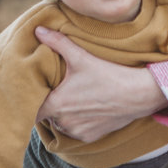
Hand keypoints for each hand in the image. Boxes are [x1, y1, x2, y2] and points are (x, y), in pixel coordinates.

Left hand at [35, 26, 167, 140]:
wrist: (138, 94)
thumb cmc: (108, 75)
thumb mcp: (81, 57)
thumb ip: (57, 43)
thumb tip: (38, 29)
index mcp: (56, 104)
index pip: (30, 110)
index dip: (30, 102)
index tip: (34, 93)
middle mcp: (63, 122)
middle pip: (46, 116)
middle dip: (50, 104)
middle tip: (59, 90)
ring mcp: (76, 131)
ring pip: (60, 124)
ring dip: (63, 114)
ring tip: (75, 98)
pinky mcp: (89, 137)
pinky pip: (75, 131)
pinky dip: (78, 122)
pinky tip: (88, 108)